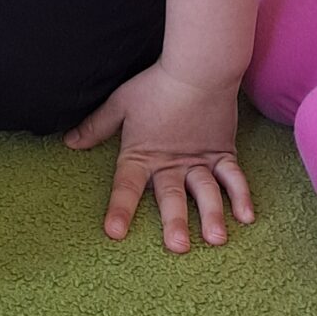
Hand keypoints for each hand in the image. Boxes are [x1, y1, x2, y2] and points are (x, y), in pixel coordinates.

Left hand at [65, 60, 254, 251]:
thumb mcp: (120, 104)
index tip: (114, 233)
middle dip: (174, 222)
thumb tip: (70, 142)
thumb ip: (96, 126)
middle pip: (171, 196)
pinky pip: (234, 177)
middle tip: (177, 246)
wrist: (198, 69)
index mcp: (142, 154)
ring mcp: (200, 160)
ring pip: (206, 191)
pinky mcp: (223, 153)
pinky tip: (246, 217)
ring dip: (212, 215)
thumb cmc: (156, 85)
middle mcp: (172, 163)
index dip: (120, 209)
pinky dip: (242, 195)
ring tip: (215, 239)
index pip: (127, 186)